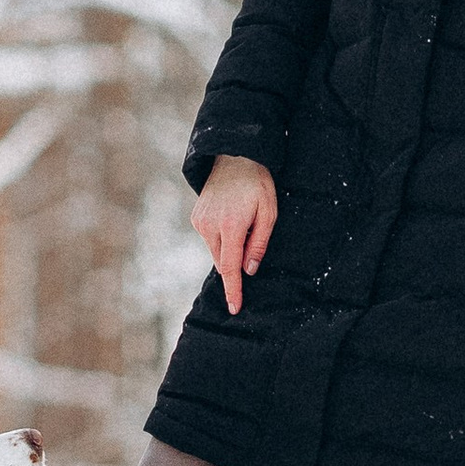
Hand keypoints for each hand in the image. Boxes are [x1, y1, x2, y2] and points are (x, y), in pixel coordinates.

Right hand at [190, 154, 276, 314]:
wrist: (233, 157)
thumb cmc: (257, 184)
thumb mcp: (268, 213)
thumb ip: (259, 243)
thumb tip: (249, 270)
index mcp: (231, 226)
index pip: (230, 267)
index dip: (233, 289)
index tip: (234, 308)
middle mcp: (210, 226)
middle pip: (222, 261)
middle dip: (235, 263)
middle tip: (251, 236)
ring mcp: (200, 222)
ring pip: (215, 250)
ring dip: (229, 248)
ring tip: (241, 221)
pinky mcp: (196, 218)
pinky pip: (209, 238)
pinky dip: (221, 238)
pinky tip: (230, 218)